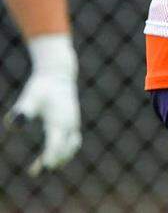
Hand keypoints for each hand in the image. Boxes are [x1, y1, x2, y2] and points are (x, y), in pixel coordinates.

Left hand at [5, 34, 80, 174]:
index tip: (44, 169)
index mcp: (60, 120)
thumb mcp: (30, 96)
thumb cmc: (42, 86)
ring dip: (57, 159)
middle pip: (64, 149)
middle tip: (33, 173)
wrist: (59, 74)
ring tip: (35, 168)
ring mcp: (73, 124)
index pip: (56, 143)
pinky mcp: (73, 124)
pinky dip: (62, 153)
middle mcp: (69, 124)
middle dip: (51, 162)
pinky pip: (71, 143)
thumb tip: (14, 124)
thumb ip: (23, 110)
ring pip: (70, 148)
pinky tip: (46, 157)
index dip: (50, 156)